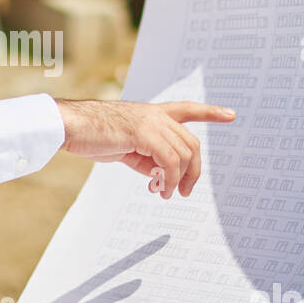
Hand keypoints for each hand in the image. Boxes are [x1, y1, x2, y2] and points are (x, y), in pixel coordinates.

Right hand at [54, 99, 235, 198]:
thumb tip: (162, 177)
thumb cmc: (93, 137)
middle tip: (183, 192)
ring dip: (180, 179)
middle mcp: (156, 114)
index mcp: (152, 114)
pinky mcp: (144, 132)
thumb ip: (146, 158)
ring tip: (168, 193)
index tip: (231, 114)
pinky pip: (169, 161)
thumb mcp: (125, 149)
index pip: (187, 109)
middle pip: (191, 144)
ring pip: (183, 154)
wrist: (72, 126)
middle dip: (193, 171)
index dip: (210, 112)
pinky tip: (160, 189)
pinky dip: (169, 179)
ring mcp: (152, 121)